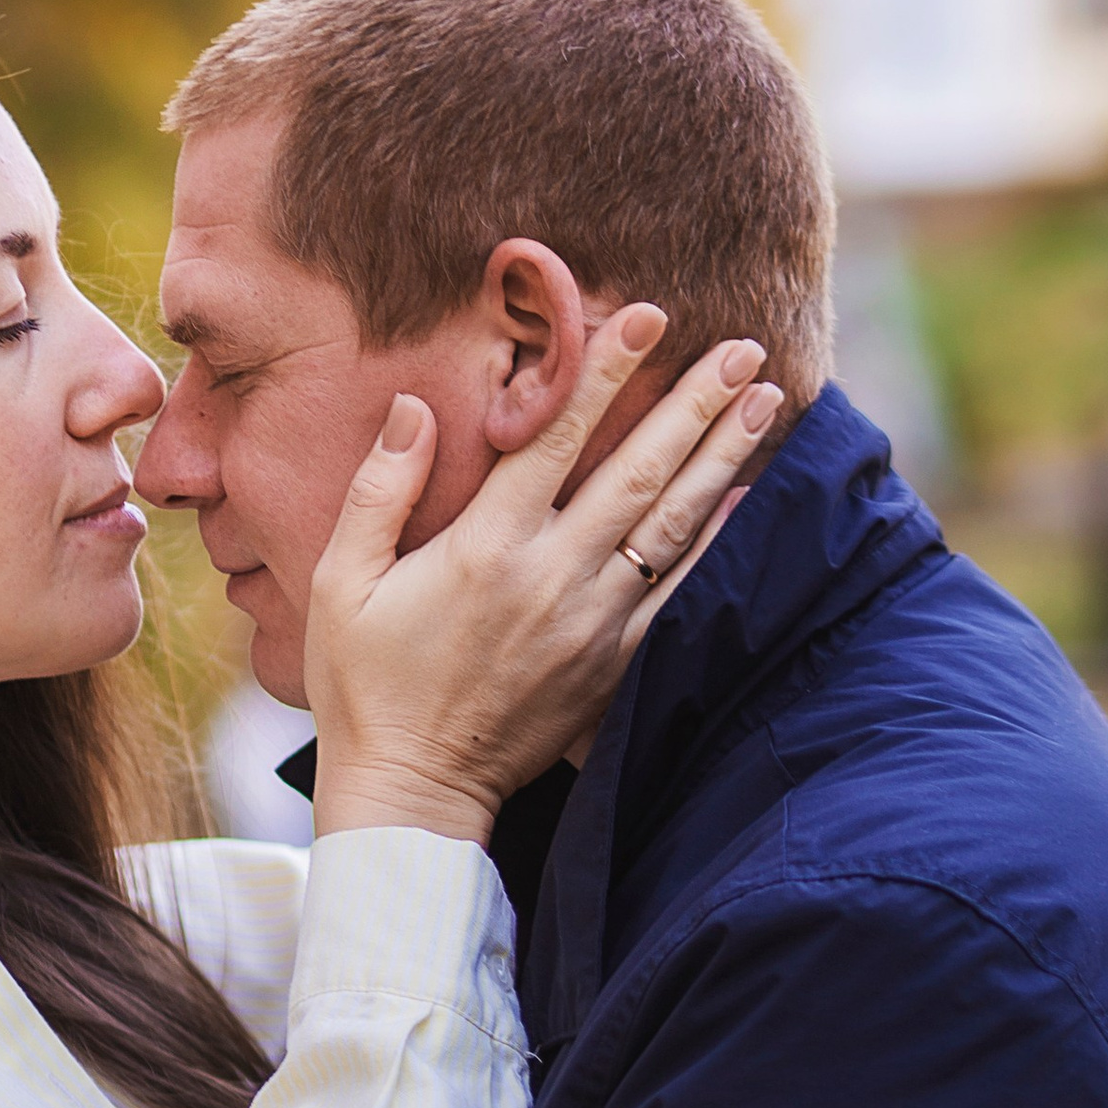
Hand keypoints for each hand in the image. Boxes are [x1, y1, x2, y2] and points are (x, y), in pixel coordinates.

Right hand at [306, 312, 777, 842]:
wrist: (414, 791)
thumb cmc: (365, 683)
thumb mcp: (341, 581)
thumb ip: (380, 488)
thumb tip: (412, 407)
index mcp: (485, 548)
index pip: (556, 439)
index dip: (602, 371)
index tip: (646, 315)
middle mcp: (551, 578)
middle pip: (638, 472)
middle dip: (694, 403)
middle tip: (743, 345)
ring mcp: (592, 624)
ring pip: (672, 525)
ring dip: (722, 457)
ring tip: (765, 399)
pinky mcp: (612, 665)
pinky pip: (679, 592)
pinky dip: (717, 541)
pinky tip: (746, 497)